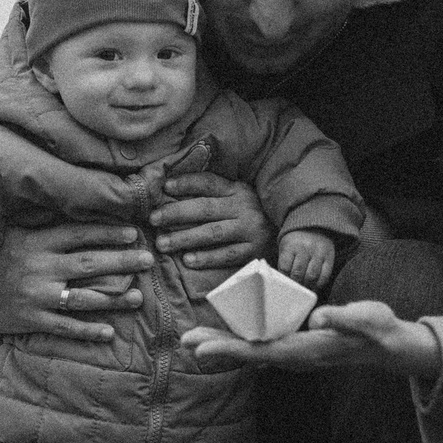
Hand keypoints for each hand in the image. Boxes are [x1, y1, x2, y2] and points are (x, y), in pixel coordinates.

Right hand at [0, 220, 150, 344]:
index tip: (134, 233)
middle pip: (89, 263)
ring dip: (114, 298)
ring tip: (139, 297)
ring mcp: (36, 296)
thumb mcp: (15, 233)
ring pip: (82, 297)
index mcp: (37, 242)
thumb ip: (42, 223)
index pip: (79, 234)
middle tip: (149, 260)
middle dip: (122, 261)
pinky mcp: (31, 320)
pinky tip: (109, 333)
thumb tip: (72, 202)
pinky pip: (64, 327)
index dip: (108, 233)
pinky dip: (87, 330)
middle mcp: (40, 268)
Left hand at [150, 171, 269, 271]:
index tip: (165, 187)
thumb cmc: (254, 214)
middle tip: (153, 219)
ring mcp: (250, 230)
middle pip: (205, 208)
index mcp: (238, 190)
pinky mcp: (254, 251)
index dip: (187, 183)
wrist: (289, 234)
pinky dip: (207, 257)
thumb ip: (215, 192)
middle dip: (176, 213)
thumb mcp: (239, 196)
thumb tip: (174, 188)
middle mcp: (244, 208)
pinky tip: (188, 260)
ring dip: (185, 238)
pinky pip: (227, 255)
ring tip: (162, 243)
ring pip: (212, 233)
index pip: (209, 183)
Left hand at [181, 300, 439, 377]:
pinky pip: (262, 346)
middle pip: (249, 353)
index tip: (202, 347)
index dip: (229, 348)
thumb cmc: (377, 329)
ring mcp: (295, 354)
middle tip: (185, 341)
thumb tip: (317, 318)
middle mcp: (295, 356)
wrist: (388, 346)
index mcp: (305, 349)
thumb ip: (342, 319)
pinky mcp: (297, 347)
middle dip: (217, 347)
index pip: (259, 350)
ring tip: (195, 340)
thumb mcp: (365, 319)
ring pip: (252, 350)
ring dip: (225, 345)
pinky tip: (227, 337)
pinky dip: (241, 341)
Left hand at [276, 227, 337, 288]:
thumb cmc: (295, 243)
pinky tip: (314, 287)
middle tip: (294, 292)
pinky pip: (325, 275)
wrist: (313, 226)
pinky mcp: (329, 256)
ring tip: (304, 291)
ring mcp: (319, 252)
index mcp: (291, 245)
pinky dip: (319, 285)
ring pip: (312, 276)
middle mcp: (305, 248)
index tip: (284, 286)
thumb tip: (283, 284)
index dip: (284, 279)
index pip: (285, 268)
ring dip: (307, 286)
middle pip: (298, 273)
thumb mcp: (286, 248)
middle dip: (295, 285)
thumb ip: (284, 264)